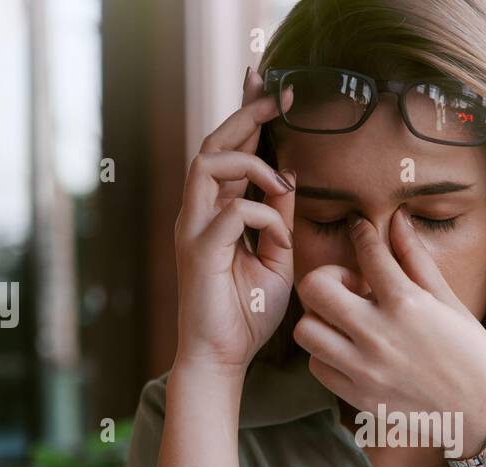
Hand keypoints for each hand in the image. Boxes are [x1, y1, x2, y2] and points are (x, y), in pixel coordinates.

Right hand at [173, 67, 296, 375]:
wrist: (223, 357)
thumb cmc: (247, 313)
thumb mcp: (276, 257)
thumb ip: (279, 216)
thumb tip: (291, 176)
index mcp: (216, 210)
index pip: (228, 150)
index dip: (249, 116)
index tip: (276, 90)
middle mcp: (199, 212)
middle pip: (213, 142)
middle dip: (246, 114)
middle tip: (279, 97)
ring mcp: (194, 229)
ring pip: (209, 163)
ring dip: (251, 162)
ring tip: (282, 181)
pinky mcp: (199, 251)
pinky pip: (230, 211)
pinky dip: (262, 215)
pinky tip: (280, 237)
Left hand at [293, 207, 485, 452]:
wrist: (483, 416)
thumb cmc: (474, 356)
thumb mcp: (450, 303)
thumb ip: (417, 262)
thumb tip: (398, 221)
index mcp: (407, 305)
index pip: (367, 253)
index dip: (361, 233)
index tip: (360, 229)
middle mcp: (378, 335)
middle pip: (314, 289)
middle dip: (327, 278)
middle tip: (349, 288)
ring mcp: (364, 369)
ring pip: (306, 330)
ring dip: (321, 319)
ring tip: (345, 322)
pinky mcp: (359, 397)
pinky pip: (318, 367)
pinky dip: (327, 354)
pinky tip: (350, 351)